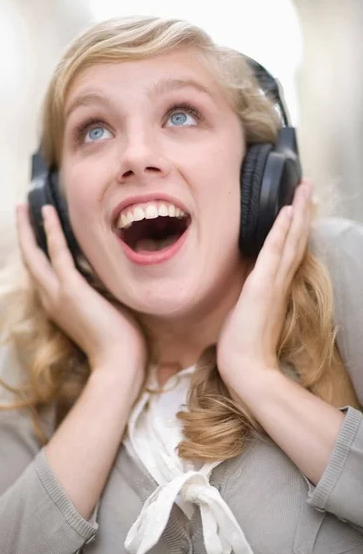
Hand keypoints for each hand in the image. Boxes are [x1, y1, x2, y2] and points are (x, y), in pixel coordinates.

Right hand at [16, 203, 146, 383]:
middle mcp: (51, 298)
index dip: (36, 251)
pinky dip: (51, 231)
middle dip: (23, 234)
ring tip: (26, 206)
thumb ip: (97, 292)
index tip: (35, 232)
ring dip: (29, 228)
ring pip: (36, 254)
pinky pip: (58, 253)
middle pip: (30, 261)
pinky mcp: (72, 289)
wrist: (119, 363)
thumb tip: (107, 272)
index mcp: (59, 305)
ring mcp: (59, 294)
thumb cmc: (118, 342)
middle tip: (20, 210)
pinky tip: (48, 212)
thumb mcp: (102, 311)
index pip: (42, 273)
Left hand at [217, 181, 312, 390]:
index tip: (301, 206)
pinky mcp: (262, 286)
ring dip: (297, 212)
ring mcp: (272, 282)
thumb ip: (253, 297)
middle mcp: (279, 281)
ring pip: (289, 240)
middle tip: (309, 185)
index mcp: (276, 287)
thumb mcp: (248, 314)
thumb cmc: (244, 345)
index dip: (297, 228)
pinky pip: (273, 252)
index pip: (290, 251)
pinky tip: (287, 211)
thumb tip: (250, 288)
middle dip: (303, 211)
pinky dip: (281, 231)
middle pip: (296, 239)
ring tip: (304, 188)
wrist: (246, 368)